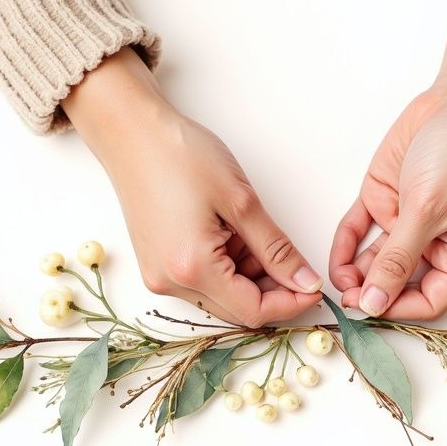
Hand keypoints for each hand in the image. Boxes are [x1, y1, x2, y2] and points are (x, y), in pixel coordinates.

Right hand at [62, 49, 321, 327]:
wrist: (132, 133)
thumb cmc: (181, 155)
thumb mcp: (242, 202)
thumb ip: (276, 249)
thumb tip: (305, 281)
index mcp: (192, 269)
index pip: (253, 311)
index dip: (290, 304)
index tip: (314, 288)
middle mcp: (170, 282)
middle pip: (236, 309)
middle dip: (272, 291)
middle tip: (295, 263)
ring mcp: (159, 276)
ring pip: (221, 296)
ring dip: (249, 277)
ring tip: (255, 234)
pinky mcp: (156, 264)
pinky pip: (202, 281)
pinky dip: (227, 268)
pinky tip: (234, 235)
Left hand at [330, 0, 446, 319]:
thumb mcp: (428, 212)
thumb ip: (398, 260)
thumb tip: (376, 303)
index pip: (428, 302)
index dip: (396, 309)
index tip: (367, 308)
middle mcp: (435, 246)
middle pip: (397, 285)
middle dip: (370, 292)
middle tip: (344, 296)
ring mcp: (407, 224)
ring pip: (375, 261)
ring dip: (354, 272)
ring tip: (336, 281)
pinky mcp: (385, 201)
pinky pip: (361, 231)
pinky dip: (346, 243)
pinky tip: (336, 256)